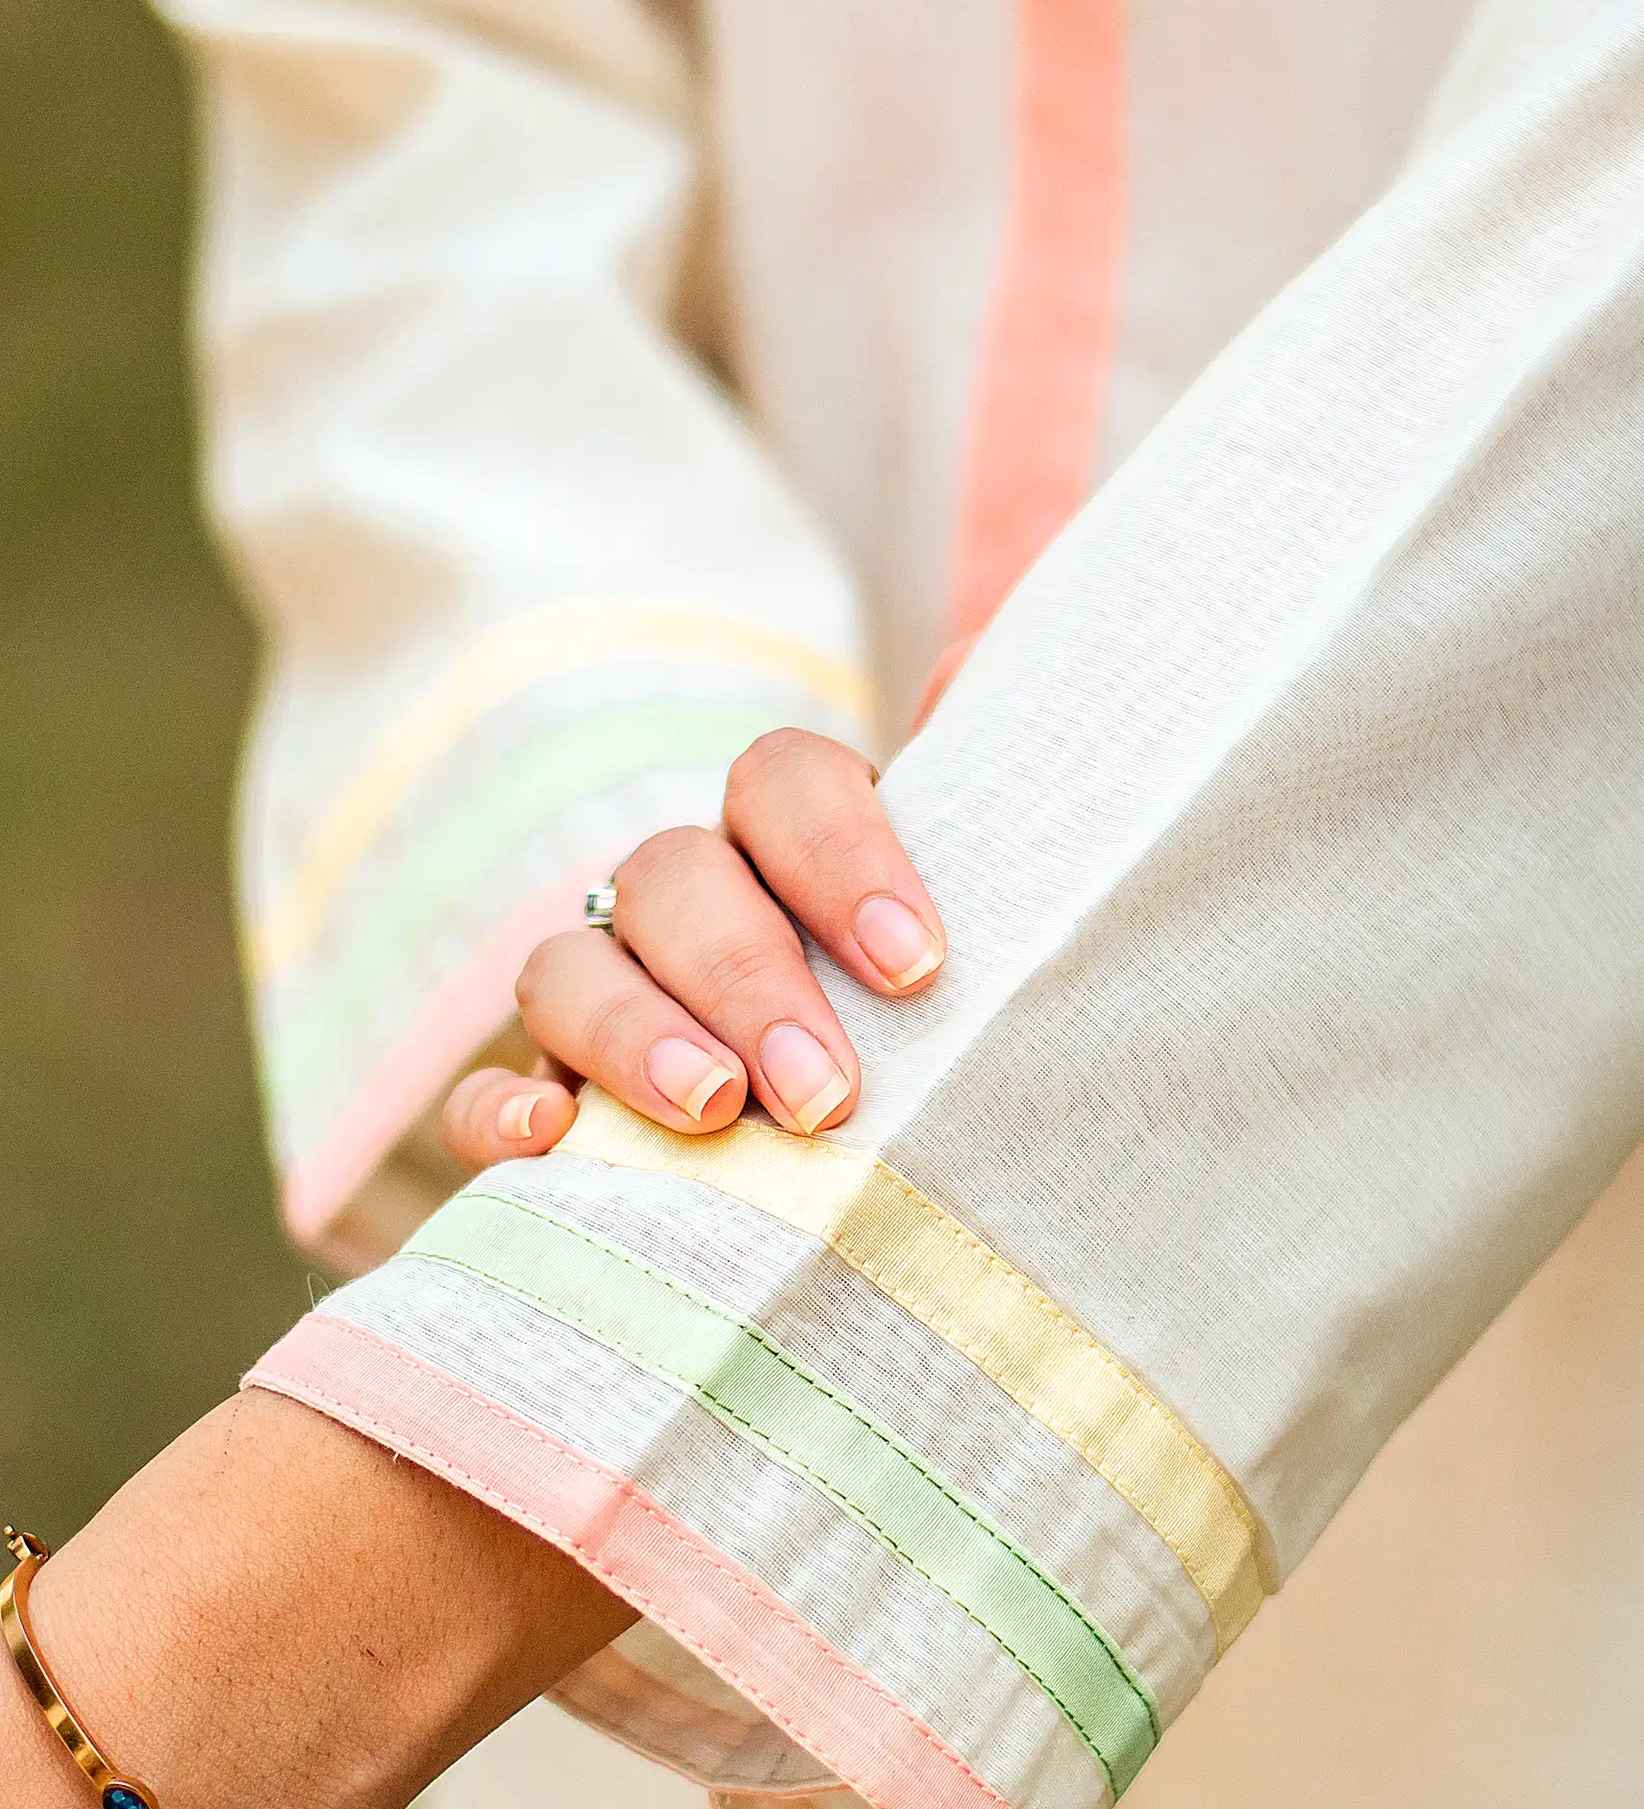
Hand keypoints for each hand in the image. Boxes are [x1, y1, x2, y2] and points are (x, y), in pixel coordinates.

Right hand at [440, 729, 946, 1171]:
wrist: (903, 1144)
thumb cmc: (952, 1020)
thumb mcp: (995, 915)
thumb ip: (994, 800)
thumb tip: (976, 665)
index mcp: (785, 837)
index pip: (784, 783)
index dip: (841, 858)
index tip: (916, 967)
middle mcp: (683, 902)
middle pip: (671, 879)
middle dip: (745, 979)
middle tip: (827, 1091)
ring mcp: (603, 999)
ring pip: (566, 971)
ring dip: (629, 1034)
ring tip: (713, 1111)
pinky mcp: (553, 1103)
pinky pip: (482, 1098)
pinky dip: (499, 1115)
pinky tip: (554, 1140)